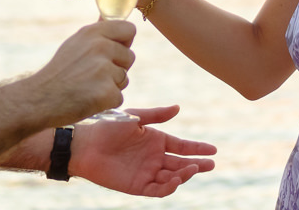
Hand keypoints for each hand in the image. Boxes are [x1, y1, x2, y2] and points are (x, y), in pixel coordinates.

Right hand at [31, 20, 134, 125]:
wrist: (38, 100)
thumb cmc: (59, 73)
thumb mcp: (75, 44)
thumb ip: (97, 34)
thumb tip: (108, 18)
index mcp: (93, 32)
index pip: (129, 29)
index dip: (124, 42)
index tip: (113, 52)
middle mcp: (100, 47)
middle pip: (130, 57)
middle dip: (117, 68)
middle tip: (92, 75)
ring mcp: (104, 70)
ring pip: (124, 79)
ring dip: (111, 86)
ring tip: (87, 87)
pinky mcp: (106, 92)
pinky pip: (119, 97)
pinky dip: (106, 102)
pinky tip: (88, 99)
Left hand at [71, 106, 216, 196]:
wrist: (85, 144)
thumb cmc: (107, 126)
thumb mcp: (134, 116)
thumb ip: (156, 114)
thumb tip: (178, 108)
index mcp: (155, 140)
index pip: (182, 146)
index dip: (197, 148)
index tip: (213, 150)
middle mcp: (154, 158)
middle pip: (181, 163)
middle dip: (197, 164)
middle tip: (211, 164)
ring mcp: (147, 172)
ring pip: (172, 177)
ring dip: (184, 175)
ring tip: (192, 169)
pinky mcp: (137, 186)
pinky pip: (157, 190)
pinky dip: (169, 187)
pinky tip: (176, 180)